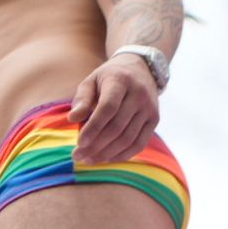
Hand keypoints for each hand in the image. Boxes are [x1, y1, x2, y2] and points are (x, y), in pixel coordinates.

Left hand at [70, 49, 162, 166]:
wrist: (141, 68)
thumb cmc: (109, 78)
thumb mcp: (92, 80)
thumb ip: (82, 99)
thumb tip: (72, 119)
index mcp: (120, 81)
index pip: (108, 108)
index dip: (93, 128)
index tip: (79, 143)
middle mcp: (138, 94)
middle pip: (117, 127)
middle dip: (96, 145)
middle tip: (78, 156)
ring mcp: (149, 108)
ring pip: (128, 138)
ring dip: (107, 153)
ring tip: (89, 160)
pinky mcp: (155, 119)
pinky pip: (139, 143)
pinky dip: (122, 155)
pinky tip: (107, 159)